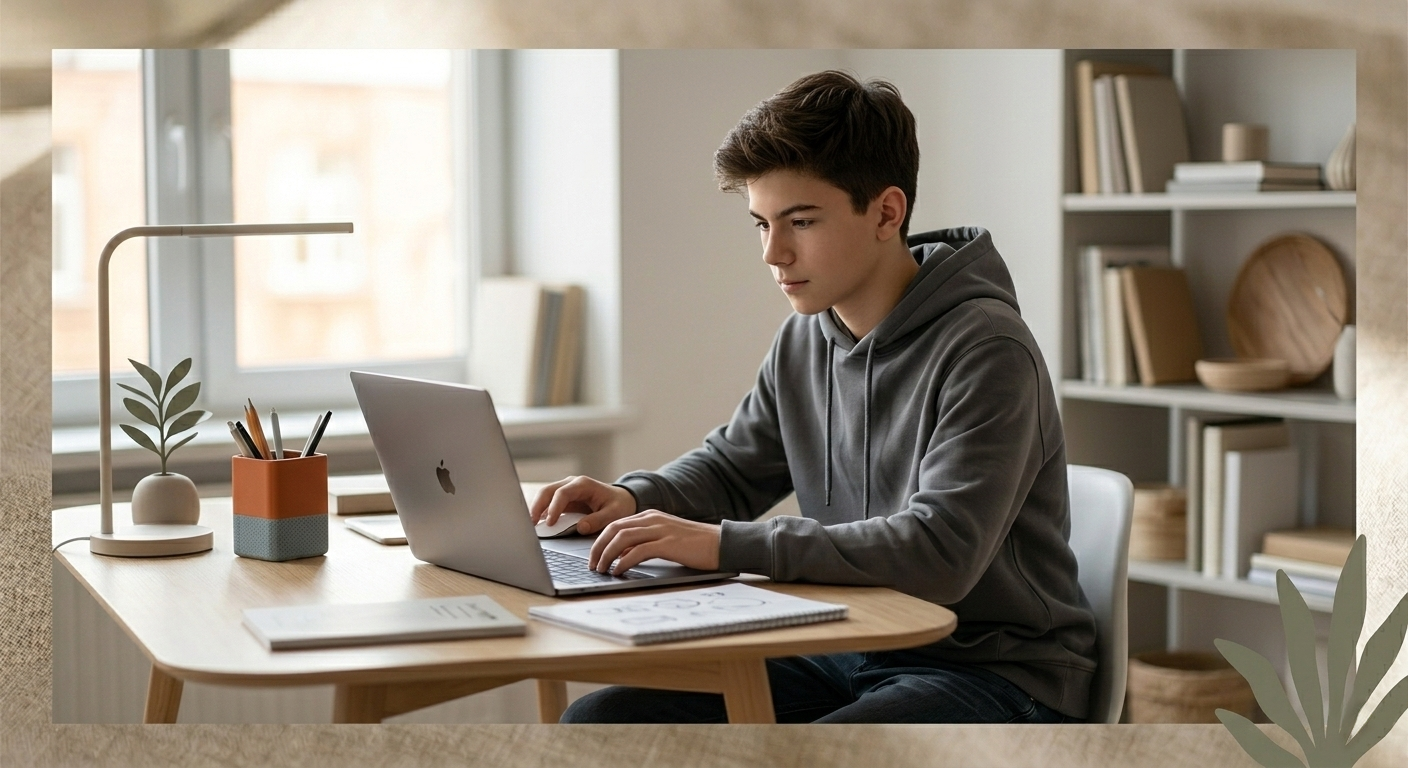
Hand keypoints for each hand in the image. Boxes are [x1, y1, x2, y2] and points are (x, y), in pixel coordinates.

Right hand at [529, 476, 636, 534]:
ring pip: (544, 495)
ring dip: (536, 509)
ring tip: (531, 525)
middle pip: (548, 491)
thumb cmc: (619, 505)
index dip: (554, 508)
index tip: (550, 523)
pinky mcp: (563, 499)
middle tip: (531, 523)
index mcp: (583, 485)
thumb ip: (598, 520)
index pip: (562, 493)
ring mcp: (566, 490)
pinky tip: (537, 524)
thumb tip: (580, 528)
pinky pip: (548, 503)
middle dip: (537, 506)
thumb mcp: (614, 514)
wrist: (622, 499)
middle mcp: (571, 484)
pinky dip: (541, 512)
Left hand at [588, 510, 720, 574]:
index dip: (600, 540)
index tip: (594, 556)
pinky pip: (638, 551)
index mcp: (650, 516)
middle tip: (592, 564)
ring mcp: (660, 530)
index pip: (616, 524)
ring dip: (607, 555)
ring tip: (602, 570)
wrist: (721, 543)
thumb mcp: (665, 540)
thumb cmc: (695, 545)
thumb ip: (644, 544)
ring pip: (622, 538)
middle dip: (598, 547)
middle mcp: (652, 519)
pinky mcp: (668, 543)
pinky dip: (624, 562)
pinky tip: (619, 571)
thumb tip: (622, 557)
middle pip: (614, 529)